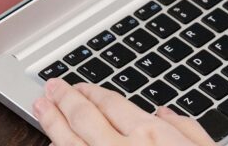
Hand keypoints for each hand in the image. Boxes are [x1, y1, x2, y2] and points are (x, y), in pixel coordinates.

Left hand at [35, 79, 217, 145]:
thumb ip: (187, 132)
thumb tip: (165, 112)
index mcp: (153, 136)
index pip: (112, 104)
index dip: (92, 92)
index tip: (79, 87)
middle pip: (84, 118)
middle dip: (64, 100)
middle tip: (50, 89)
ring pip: (70, 144)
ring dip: (52, 124)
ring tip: (40, 109)